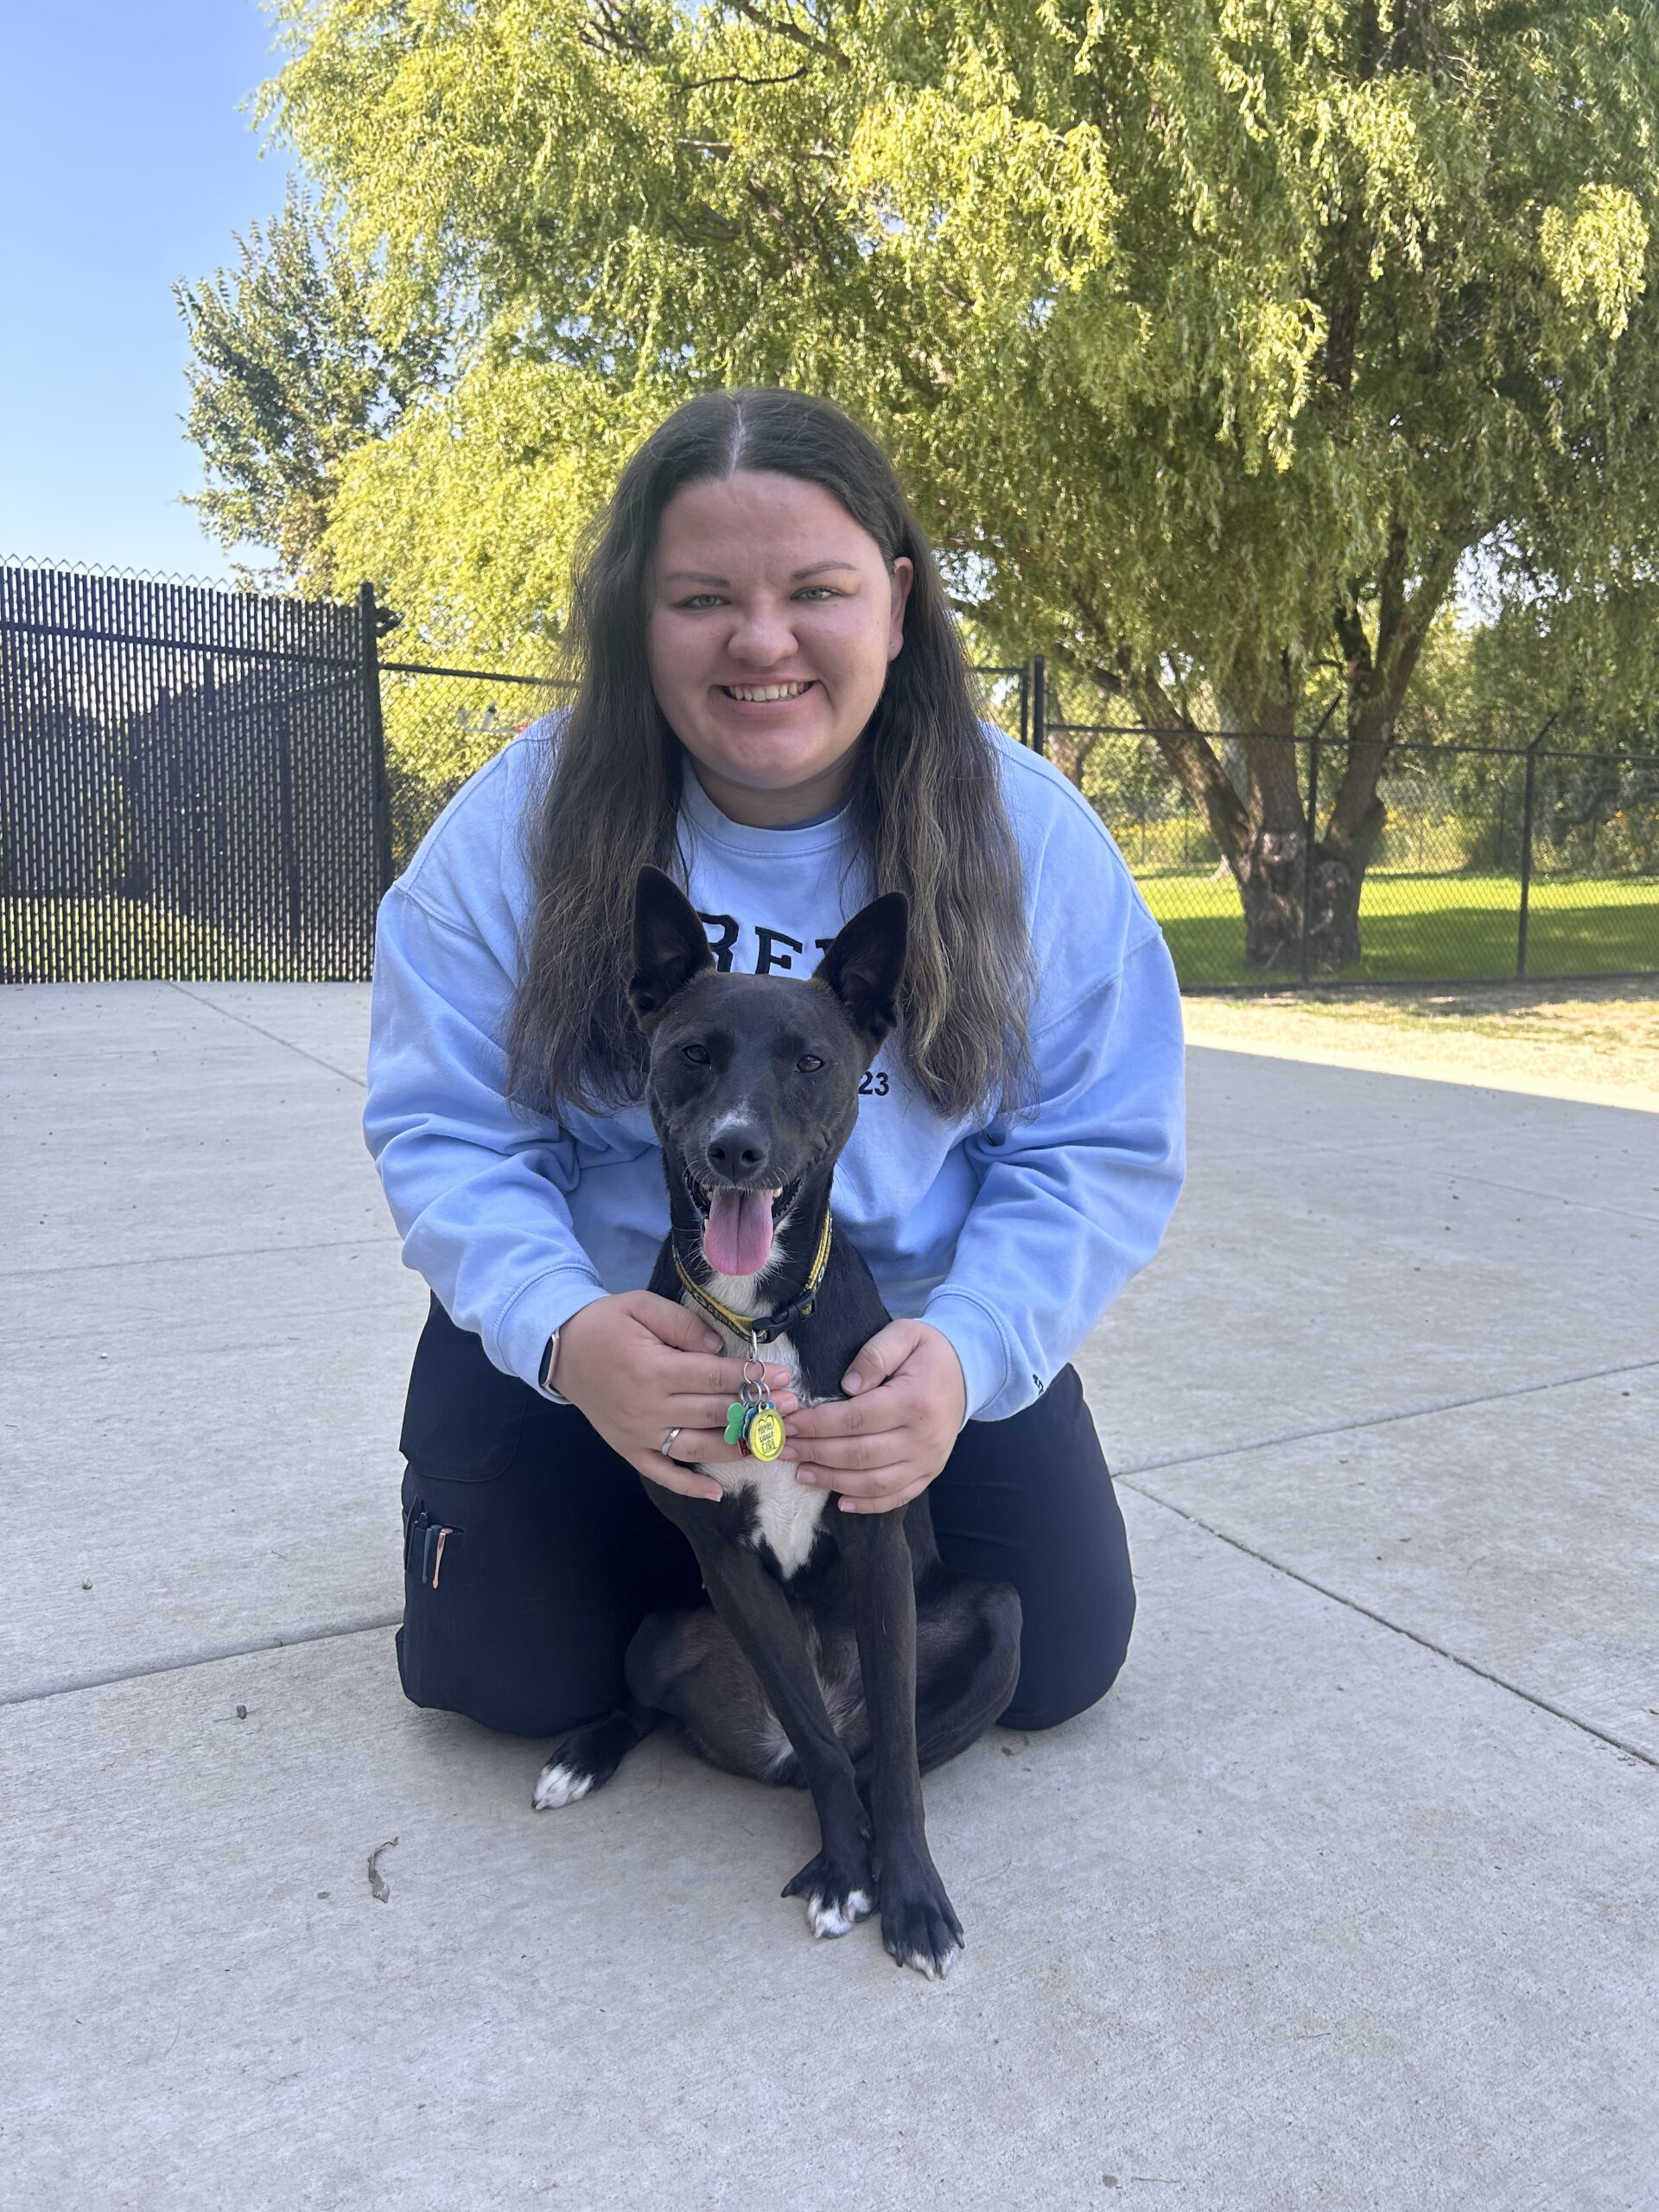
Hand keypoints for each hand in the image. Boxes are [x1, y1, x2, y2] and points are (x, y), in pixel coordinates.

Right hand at [554, 1292, 798, 1502]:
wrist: (560, 1350)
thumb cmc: (606, 1324)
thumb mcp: (643, 1307)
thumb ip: (683, 1326)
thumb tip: (719, 1348)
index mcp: (653, 1370)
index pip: (714, 1378)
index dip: (751, 1379)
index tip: (782, 1378)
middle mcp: (648, 1408)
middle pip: (714, 1414)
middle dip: (757, 1411)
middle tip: (790, 1409)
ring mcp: (638, 1434)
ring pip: (697, 1448)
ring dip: (737, 1448)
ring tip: (770, 1443)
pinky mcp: (628, 1449)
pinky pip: (662, 1474)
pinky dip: (689, 1486)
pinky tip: (718, 1493)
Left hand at [783, 1319, 965, 1514]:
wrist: (968, 1372)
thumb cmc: (928, 1351)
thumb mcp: (903, 1335)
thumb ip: (874, 1355)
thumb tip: (847, 1387)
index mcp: (915, 1401)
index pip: (857, 1419)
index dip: (819, 1424)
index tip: (790, 1423)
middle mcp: (924, 1437)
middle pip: (860, 1454)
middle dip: (816, 1453)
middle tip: (783, 1449)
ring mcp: (929, 1460)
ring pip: (875, 1482)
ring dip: (833, 1481)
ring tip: (802, 1473)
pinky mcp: (929, 1473)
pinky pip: (897, 1497)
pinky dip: (868, 1504)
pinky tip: (840, 1502)